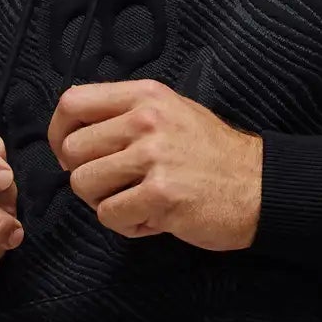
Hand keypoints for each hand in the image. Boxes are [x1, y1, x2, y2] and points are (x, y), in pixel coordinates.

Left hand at [47, 80, 262, 251]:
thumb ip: (126, 116)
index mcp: (146, 96)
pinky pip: (110, 216)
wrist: (262, 186)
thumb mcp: (172, 113)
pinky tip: (154, 218)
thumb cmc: (213, 156)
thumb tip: (73, 138)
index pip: (73, 102)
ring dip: (104, 203)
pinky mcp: (161, 195)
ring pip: (85, 185)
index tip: (69, 155)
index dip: (59, 133)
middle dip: (85, 177)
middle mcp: (147, 120)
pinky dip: (127, 225)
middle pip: (73, 151)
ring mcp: (154, 157)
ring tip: (137, 202)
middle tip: (115, 186)